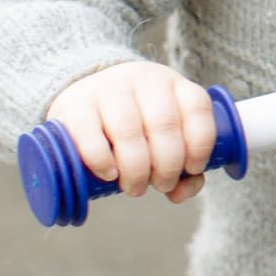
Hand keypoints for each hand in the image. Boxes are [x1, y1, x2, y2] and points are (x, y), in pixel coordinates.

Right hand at [46, 61, 217, 203]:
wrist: (87, 99)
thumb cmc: (138, 127)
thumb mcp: (165, 137)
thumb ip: (182, 169)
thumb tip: (179, 194)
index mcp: (174, 86)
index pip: (197, 108)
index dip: (200, 144)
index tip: (193, 169)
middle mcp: (144, 81)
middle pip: (164, 125)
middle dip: (167, 166)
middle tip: (161, 185)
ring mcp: (108, 88)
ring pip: (128, 131)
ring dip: (136, 169)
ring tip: (136, 188)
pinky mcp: (75, 103)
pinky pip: (89, 133)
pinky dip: (102, 160)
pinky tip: (110, 174)